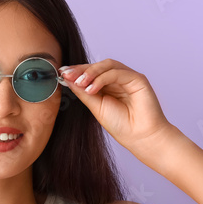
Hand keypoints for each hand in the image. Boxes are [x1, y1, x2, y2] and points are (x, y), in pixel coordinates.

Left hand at [58, 59, 172, 151]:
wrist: (140, 137)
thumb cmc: (121, 126)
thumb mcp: (96, 107)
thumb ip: (84, 93)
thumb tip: (67, 79)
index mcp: (109, 86)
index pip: (92, 73)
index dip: (77, 72)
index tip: (62, 73)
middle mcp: (119, 79)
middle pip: (98, 66)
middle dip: (81, 70)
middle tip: (67, 75)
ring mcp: (128, 78)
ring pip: (107, 65)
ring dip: (91, 72)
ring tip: (79, 83)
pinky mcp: (138, 78)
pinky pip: (117, 72)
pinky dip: (102, 78)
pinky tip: (92, 89)